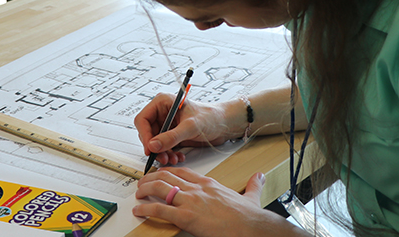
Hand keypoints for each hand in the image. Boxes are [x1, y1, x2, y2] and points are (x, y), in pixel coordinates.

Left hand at [133, 168, 300, 236]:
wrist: (252, 227)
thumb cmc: (249, 217)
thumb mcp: (251, 196)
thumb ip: (253, 185)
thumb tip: (259, 177)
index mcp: (209, 183)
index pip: (182, 171)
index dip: (167, 171)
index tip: (159, 173)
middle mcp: (197, 189)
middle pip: (167, 176)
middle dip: (151, 178)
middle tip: (142, 183)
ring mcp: (191, 201)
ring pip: (160, 188)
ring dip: (145, 189)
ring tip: (138, 193)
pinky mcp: (186, 217)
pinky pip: (161, 209)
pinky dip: (147, 209)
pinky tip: (140, 210)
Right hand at [134, 93, 233, 165]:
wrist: (224, 124)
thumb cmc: (211, 117)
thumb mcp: (190, 127)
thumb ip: (171, 137)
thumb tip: (153, 145)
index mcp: (163, 103)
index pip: (143, 119)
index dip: (145, 135)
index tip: (150, 149)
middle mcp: (162, 113)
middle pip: (148, 133)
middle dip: (155, 147)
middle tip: (162, 158)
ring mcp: (167, 124)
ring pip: (155, 142)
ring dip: (162, 153)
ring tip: (172, 159)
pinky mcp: (172, 134)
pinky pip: (164, 147)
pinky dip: (169, 154)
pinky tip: (178, 157)